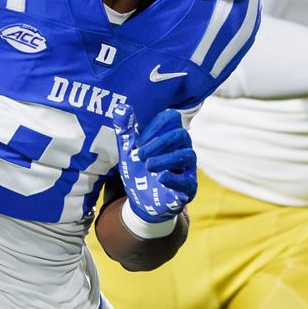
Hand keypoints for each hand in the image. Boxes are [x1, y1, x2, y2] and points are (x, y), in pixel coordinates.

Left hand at [112, 105, 196, 222]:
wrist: (140, 200)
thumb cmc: (138, 169)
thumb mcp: (128, 150)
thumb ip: (125, 130)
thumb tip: (120, 109)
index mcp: (169, 135)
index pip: (171, 118)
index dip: (155, 125)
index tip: (138, 141)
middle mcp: (182, 148)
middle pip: (181, 134)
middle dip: (160, 142)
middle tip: (140, 154)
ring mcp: (187, 168)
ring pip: (187, 155)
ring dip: (166, 159)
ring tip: (148, 166)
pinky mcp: (188, 187)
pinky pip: (188, 181)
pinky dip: (174, 179)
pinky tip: (161, 178)